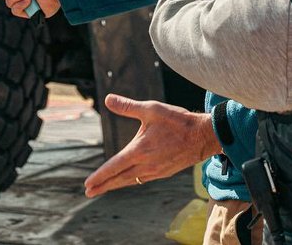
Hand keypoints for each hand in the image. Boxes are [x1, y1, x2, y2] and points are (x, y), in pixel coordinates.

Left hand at [83, 94, 219, 196]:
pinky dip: (131, 181)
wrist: (203, 136)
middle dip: (103, 186)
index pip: (114, 166)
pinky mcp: (164, 172)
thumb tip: (108, 99)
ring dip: (116, 184)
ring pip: (131, 181)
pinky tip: (127, 180)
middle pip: (120, 179)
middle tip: (88, 192)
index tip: (87, 184)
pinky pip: (142, 179)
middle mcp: (146, 165)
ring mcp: (156, 171)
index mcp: (140, 151)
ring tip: (103, 189)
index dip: (100, 176)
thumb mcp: (151, 109)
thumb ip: (128, 107)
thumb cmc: (177, 120)